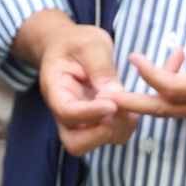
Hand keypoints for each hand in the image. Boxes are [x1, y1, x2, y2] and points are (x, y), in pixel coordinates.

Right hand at [38, 24, 138, 156]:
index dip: (90, 113)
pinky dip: (124, 125)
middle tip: (120, 110)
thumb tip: (116, 96)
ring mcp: (79, 119)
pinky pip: (109, 134)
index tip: (112, 104)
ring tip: (129, 106)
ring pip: (94, 143)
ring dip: (117, 130)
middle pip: (75, 142)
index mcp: (55, 88)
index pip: (67, 112)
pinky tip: (131, 106)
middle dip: (101, 133)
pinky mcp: (95, 120)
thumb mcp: (90, 44)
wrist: (68, 44)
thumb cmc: (76, 41)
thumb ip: (101, 68)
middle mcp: (64, 110)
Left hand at [104, 4, 185, 129]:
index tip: (134, 55)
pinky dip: (172, 100)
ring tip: (143, 74)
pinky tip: (175, 77)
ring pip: (174, 113)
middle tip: (105, 94)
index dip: (149, 73)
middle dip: (132, 102)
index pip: (172, 87)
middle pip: (163, 110)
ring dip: (153, 97)